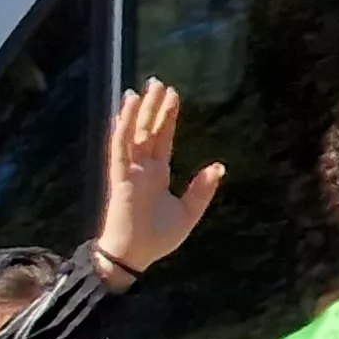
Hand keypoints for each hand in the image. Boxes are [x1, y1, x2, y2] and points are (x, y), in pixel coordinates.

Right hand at [94, 79, 224, 284]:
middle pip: (148, 130)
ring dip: (138, 110)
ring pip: (134, 133)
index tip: (172, 95)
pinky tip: (125, 110)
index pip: (162, 139)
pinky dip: (122, 128)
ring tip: (145, 87)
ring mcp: (130, 171)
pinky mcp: (120, 177)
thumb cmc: (158, 238)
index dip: (167, 117)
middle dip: (153, 106)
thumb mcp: (189, 212)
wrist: (135, 256)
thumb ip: (202, 189)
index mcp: (156, 174)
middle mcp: (142, 168)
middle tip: (158, 81)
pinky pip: (120, 148)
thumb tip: (219, 166)